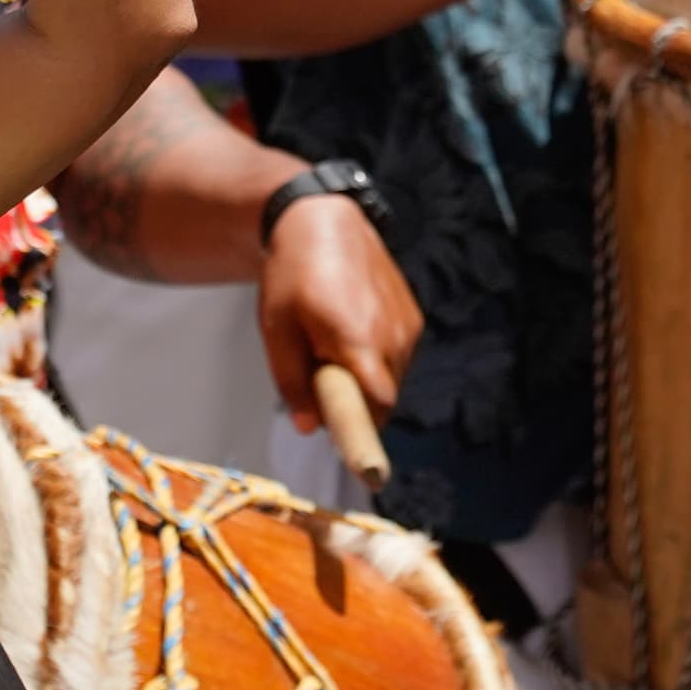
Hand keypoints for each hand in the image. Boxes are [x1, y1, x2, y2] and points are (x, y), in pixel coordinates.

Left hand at [260, 191, 421, 427]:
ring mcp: (408, 325)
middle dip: (356, 407)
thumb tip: (310, 427)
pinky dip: (378, 361)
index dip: (369, 438)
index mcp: (356, 340)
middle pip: (383, 399)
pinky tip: (351, 336)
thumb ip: (293, 382)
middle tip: (322, 388)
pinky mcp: (413, 315)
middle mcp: (392, 335)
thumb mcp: (277, 331)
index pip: (375, 406)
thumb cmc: (293, 275)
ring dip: (367, 383)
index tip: (366, 469)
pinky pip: (399, 357)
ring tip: (333, 349)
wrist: (324, 220)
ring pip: (392, 379)